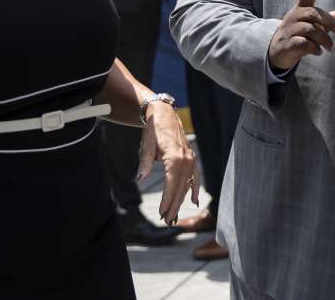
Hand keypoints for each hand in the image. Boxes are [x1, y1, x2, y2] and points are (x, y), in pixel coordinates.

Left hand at [137, 101, 198, 225]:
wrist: (164, 114)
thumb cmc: (153, 130)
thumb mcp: (147, 145)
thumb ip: (145, 163)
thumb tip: (140, 178)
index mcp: (174, 157)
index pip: (171, 184)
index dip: (166, 200)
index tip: (161, 212)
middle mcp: (185, 159)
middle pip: (180, 187)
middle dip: (173, 205)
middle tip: (167, 220)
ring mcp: (191, 159)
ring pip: (187, 184)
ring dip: (181, 201)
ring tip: (174, 215)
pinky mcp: (191, 158)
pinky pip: (195, 177)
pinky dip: (194, 189)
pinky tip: (193, 201)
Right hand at [267, 0, 334, 70]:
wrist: (278, 51)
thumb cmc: (300, 34)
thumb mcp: (315, 26)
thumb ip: (330, 20)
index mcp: (300, 9)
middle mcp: (294, 16)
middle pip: (313, 13)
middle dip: (331, 22)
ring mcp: (289, 29)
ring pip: (310, 30)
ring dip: (324, 39)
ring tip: (331, 47)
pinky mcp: (287, 43)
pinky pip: (303, 43)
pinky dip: (315, 48)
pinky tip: (319, 52)